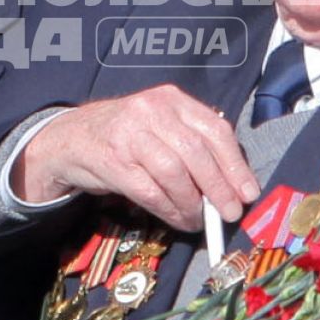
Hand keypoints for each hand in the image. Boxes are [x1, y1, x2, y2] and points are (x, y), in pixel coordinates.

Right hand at [12, 85, 258, 229]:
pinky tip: (179, 219)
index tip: (248, 191)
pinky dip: (169, 210)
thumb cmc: (127, 136)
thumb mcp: (161, 125)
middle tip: (230, 212)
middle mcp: (151, 110)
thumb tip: (231, 184)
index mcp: (172, 99)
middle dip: (219, 188)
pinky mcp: (113, 161)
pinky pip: (150, 191)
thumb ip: (193, 143)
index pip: (214, 130)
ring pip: (174, 174)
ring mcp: (130, 134)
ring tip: (199, 220)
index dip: (235, 164)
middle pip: (196, 153)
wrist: (71, 138)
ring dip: (192, 204)